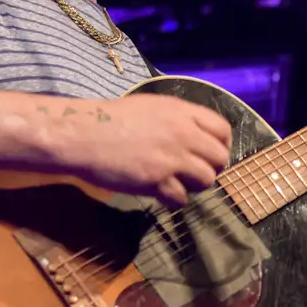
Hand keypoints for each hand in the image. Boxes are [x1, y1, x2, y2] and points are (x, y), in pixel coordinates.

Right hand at [65, 94, 232, 207]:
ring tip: (177, 183)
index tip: (209, 153)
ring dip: (194, 185)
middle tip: (194, 172)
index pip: (223, 130)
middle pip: (220, 158)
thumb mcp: (150, 107)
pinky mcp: (157, 180)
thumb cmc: (110, 119)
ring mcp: (171, 158)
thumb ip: (176, 119)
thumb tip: (193, 135)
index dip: (221, 144)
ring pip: (206, 180)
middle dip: (211, 168)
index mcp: (181, 112)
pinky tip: (160, 193)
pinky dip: (174, 199)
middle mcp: (183, 133)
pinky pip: (182, 198)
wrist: (83, 133)